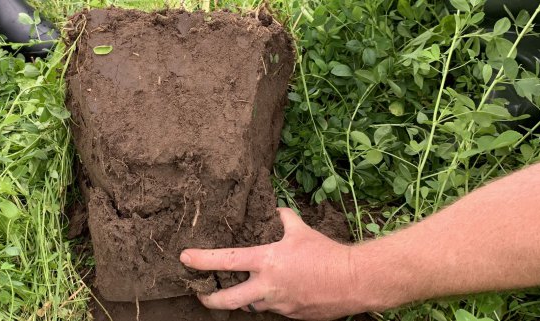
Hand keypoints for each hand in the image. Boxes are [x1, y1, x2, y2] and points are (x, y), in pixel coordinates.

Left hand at [179, 208, 368, 319]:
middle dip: (208, 299)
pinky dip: (268, 301)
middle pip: (227, 300)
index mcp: (266, 261)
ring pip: (250, 306)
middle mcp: (267, 286)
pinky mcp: (290, 315)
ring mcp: (278, 304)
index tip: (185, 258)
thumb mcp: (302, 230)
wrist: (354, 282)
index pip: (225, 260)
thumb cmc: (326, 254)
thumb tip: (276, 209)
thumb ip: (284, 219)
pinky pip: (272, 309)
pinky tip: (274, 292)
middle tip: (200, 294)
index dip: (201, 260)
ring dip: (242, 299)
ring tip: (237, 291)